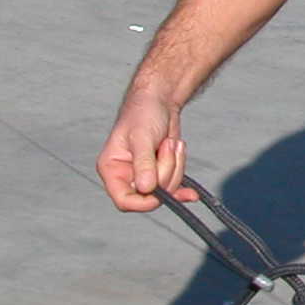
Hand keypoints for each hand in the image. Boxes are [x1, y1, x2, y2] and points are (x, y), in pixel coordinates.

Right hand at [98, 85, 197, 210]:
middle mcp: (126, 176)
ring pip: (166, 189)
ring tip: (170, 142)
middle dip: (166, 172)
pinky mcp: (161, 172)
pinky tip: (192, 193)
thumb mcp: (142, 137)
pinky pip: (174, 187)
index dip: (143, 203)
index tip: (160, 193)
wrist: (159, 101)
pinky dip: (183, 186)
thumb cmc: (143, 114)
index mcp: (112, 169)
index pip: (124, 200)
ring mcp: (145, 176)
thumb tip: (147, 189)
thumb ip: (144, 163)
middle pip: (150, 195)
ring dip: (175, 165)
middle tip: (167, 145)